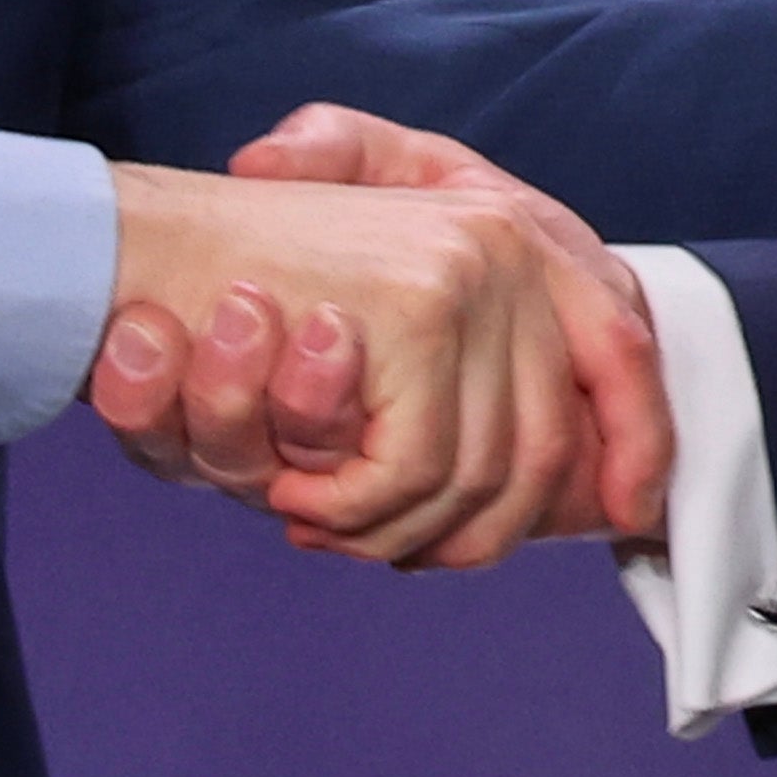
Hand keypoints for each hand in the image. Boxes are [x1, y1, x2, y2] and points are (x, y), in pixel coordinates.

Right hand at [83, 114, 669, 567]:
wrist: (136, 241)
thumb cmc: (240, 284)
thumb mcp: (369, 296)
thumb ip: (470, 350)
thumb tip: (602, 475)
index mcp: (516, 234)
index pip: (626, 352)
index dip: (640, 443)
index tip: (631, 513)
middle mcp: (512, 239)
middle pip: (546, 449)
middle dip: (469, 532)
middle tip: (370, 543)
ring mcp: (473, 270)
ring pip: (477, 474)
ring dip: (388, 524)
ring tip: (311, 511)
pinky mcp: (421, 306)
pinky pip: (413, 468)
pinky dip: (353, 506)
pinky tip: (294, 495)